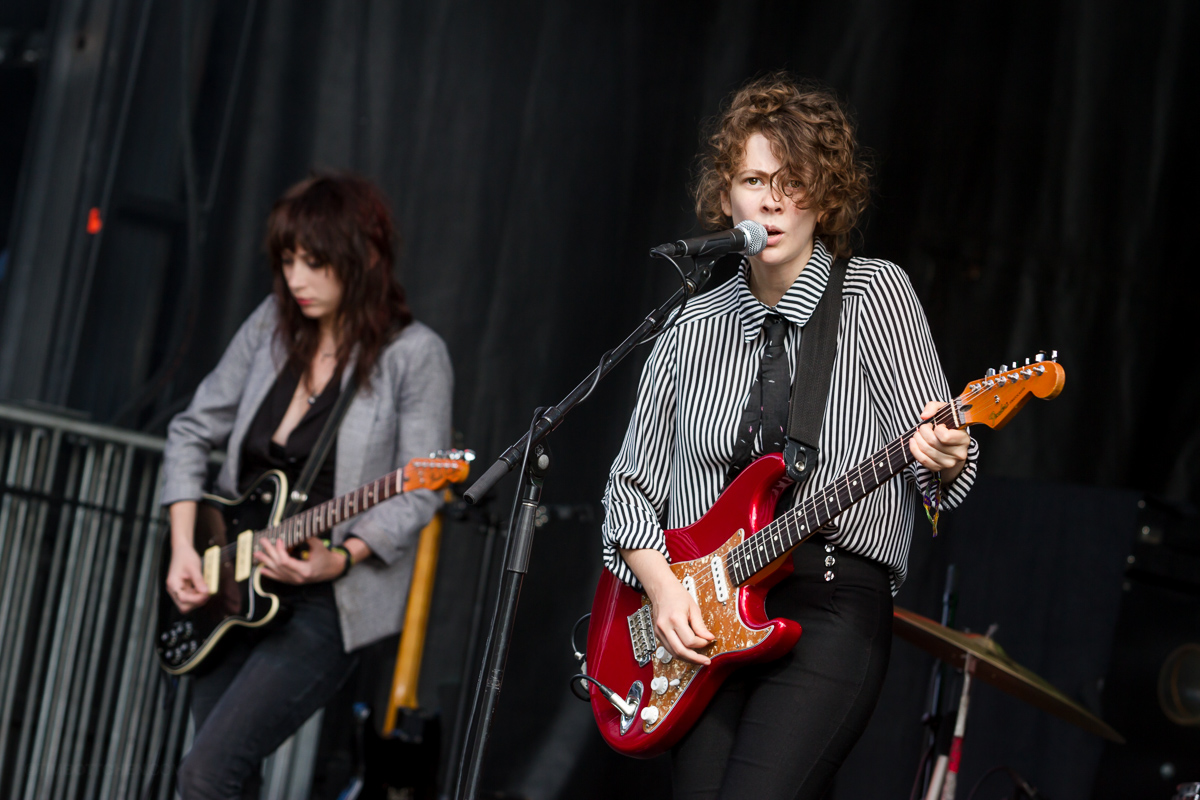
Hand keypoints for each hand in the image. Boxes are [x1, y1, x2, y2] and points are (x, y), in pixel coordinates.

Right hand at [166, 546, 209, 612]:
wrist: (182, 550)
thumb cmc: (185, 556)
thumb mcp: (194, 567)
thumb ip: (199, 580)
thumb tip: (206, 592)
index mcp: (173, 584)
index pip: (183, 599)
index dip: (196, 599)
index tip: (207, 593)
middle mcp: (174, 589)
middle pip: (184, 606)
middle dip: (197, 602)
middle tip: (207, 594)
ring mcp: (178, 590)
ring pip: (188, 603)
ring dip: (198, 599)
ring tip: (206, 589)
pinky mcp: (183, 589)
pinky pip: (191, 597)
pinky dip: (198, 595)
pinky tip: (203, 587)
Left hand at [254, 536, 346, 583]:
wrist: (332, 569)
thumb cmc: (325, 556)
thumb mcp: (318, 545)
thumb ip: (306, 538)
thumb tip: (294, 528)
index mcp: (305, 570)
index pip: (285, 561)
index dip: (279, 550)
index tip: (279, 539)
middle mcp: (297, 578)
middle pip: (278, 565)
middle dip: (269, 552)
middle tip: (263, 541)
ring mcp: (294, 581)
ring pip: (276, 572)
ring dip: (265, 562)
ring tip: (256, 554)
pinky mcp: (293, 582)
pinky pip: (278, 578)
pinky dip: (269, 573)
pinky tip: (261, 569)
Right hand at [621, 547, 714, 664]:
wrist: (661, 589)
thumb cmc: (676, 595)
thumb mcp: (693, 608)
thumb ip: (701, 625)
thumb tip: (709, 638)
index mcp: (675, 619)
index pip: (689, 641)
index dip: (701, 644)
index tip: (707, 641)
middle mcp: (664, 627)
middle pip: (680, 651)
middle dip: (695, 659)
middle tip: (705, 661)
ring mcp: (659, 632)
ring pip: (673, 653)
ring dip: (687, 659)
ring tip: (699, 660)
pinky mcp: (658, 634)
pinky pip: (669, 649)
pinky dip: (680, 653)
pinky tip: (689, 653)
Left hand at [909, 401, 969, 482]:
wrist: (953, 443)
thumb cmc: (949, 425)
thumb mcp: (945, 411)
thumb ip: (934, 407)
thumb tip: (924, 416)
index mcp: (964, 439)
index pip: (945, 437)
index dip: (937, 428)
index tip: (938, 425)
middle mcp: (958, 453)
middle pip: (932, 443)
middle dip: (923, 431)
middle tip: (924, 428)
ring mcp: (949, 463)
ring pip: (926, 451)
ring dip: (917, 439)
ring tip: (919, 434)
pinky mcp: (939, 468)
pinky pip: (922, 460)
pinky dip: (914, 450)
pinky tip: (913, 442)